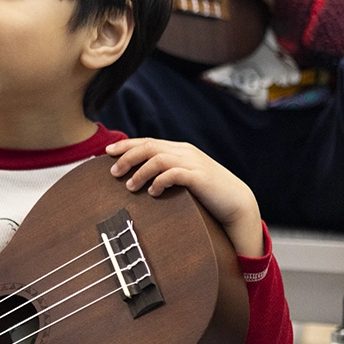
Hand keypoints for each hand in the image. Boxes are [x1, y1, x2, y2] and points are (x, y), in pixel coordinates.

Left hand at [107, 138, 264, 257]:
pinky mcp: (199, 177)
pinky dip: (159, 181)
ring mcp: (193, 163)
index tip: (107, 151)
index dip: (126, 145)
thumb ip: (164, 171)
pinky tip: (152, 192)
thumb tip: (136, 176)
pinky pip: (174, 174)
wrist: (235, 202)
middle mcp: (185, 152)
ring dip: (140, 172)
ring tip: (130, 186)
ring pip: (158, 159)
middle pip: (149, 146)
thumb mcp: (182, 177)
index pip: (148, 142)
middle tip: (113, 172)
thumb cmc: (205, 192)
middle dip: (127, 157)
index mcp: (179, 150)